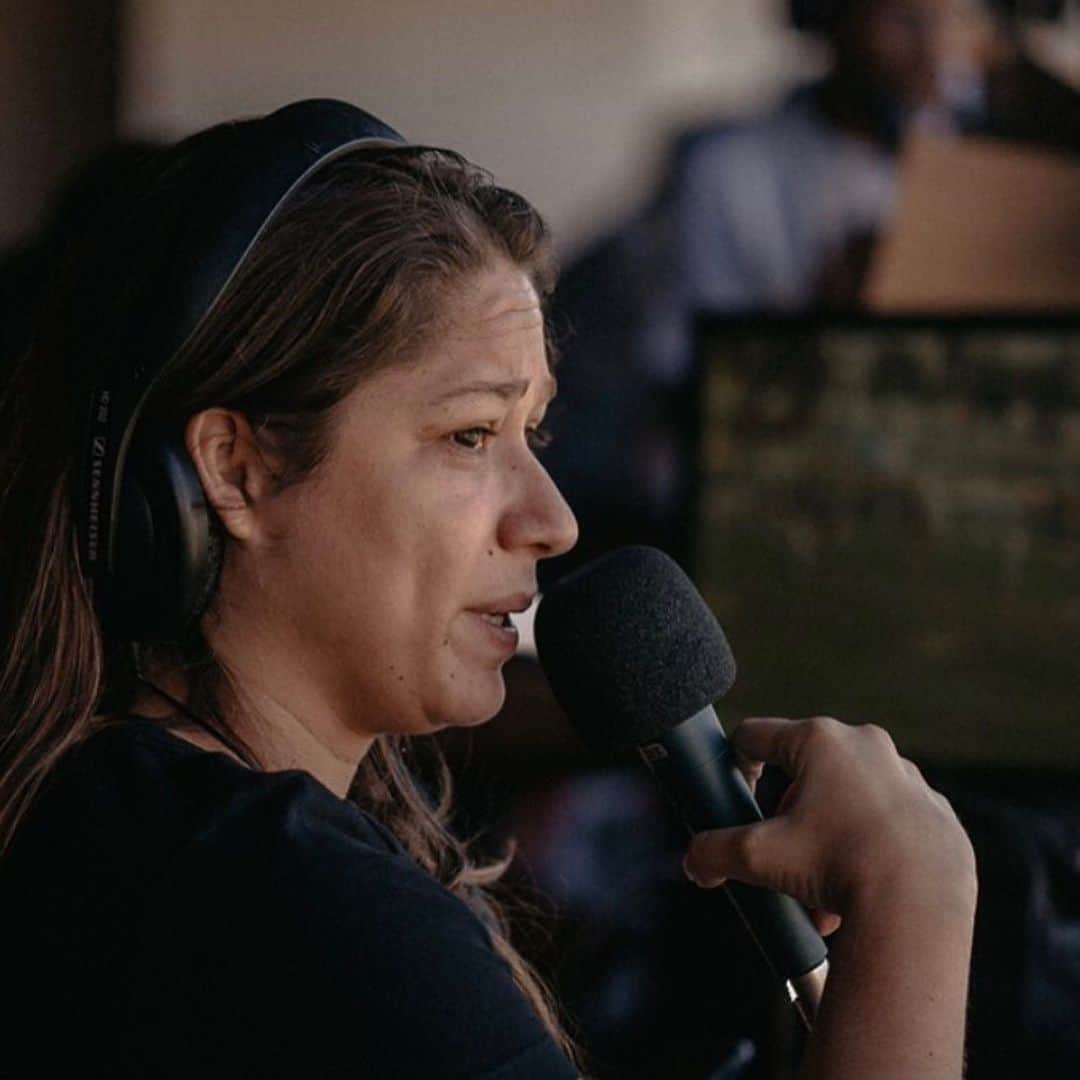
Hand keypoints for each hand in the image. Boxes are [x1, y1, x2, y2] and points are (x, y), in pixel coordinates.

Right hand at [684, 716, 975, 923]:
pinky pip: (890, 822)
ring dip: (828, 836)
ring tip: (821, 887)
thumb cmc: (838, 865)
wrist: (920, 907)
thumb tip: (695, 863)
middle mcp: (866, 745)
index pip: (755, 735)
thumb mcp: (759, 856)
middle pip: (804, 771)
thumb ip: (714, 852)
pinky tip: (863, 886)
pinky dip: (870, 848)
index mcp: (820, 740)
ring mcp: (907, 776)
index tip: (736, 796)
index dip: (735, 763)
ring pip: (849, 799)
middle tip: (783, 854)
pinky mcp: (936, 811)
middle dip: (788, 815)